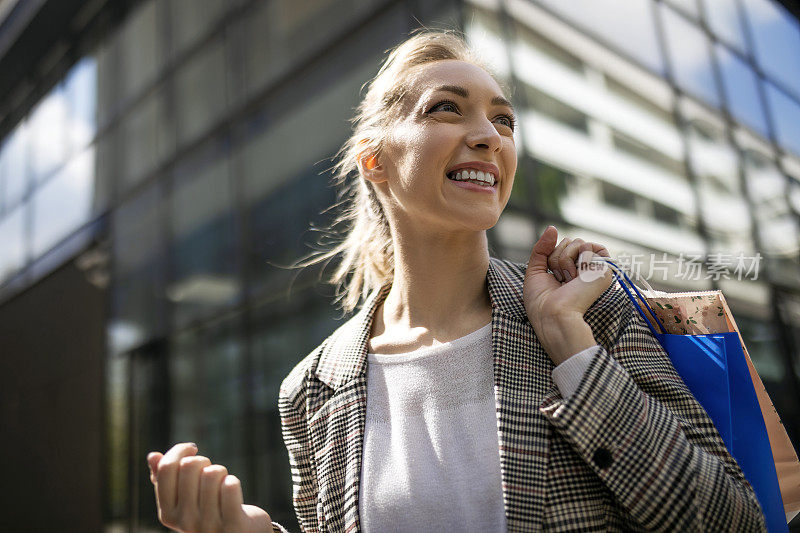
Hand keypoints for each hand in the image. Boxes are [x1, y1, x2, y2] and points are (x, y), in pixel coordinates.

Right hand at [148, 443, 272, 532]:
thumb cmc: (212, 510)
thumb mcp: (187, 498)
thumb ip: (167, 480)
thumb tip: (152, 456)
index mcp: (168, 514)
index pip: (166, 468)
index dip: (180, 451)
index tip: (192, 449)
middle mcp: (184, 522)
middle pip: (190, 465)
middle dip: (204, 462)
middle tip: (211, 474)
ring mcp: (208, 525)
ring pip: (212, 473)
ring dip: (221, 473)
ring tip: (222, 486)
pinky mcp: (233, 525)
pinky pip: (230, 486)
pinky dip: (233, 482)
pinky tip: (233, 494)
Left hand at [523, 226, 613, 364]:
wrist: (552, 316)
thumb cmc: (541, 302)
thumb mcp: (535, 271)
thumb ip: (541, 248)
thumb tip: (552, 227)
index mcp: (572, 271)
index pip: (563, 245)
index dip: (551, 256)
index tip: (550, 276)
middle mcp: (585, 269)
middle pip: (570, 241)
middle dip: (556, 256)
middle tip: (559, 279)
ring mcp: (595, 268)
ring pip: (577, 241)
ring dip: (563, 259)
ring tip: (567, 280)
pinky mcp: (604, 269)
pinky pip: (588, 246)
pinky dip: (575, 258)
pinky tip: (576, 277)